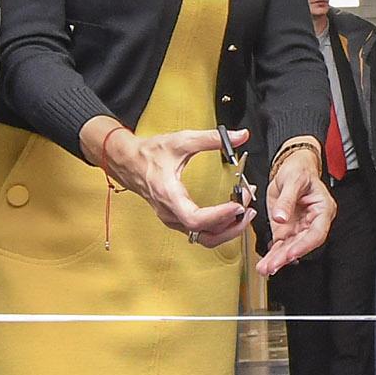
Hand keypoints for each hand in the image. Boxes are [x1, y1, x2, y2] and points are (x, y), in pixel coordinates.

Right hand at [104, 126, 253, 249]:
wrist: (128, 161)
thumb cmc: (150, 153)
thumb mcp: (182, 141)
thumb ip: (213, 139)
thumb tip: (240, 136)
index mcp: (169, 196)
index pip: (195, 219)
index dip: (219, 216)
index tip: (237, 205)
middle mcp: (170, 214)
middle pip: (205, 235)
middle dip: (232, 225)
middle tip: (248, 208)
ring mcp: (173, 220)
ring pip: (204, 238)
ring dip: (228, 229)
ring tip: (244, 212)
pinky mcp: (177, 220)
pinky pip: (201, 232)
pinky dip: (219, 226)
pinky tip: (231, 212)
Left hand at [260, 145, 333, 275]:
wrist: (291, 167)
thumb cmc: (299, 170)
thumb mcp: (293, 179)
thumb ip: (287, 200)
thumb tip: (280, 217)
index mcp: (322, 209)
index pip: (316, 232)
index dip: (305, 245)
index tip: (291, 253)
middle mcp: (312, 221)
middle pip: (302, 244)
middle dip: (287, 256)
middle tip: (273, 265)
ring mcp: (299, 227)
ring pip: (290, 247)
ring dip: (278, 259)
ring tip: (265, 268)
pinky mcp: (287, 229)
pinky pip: (280, 244)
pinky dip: (273, 254)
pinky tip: (265, 262)